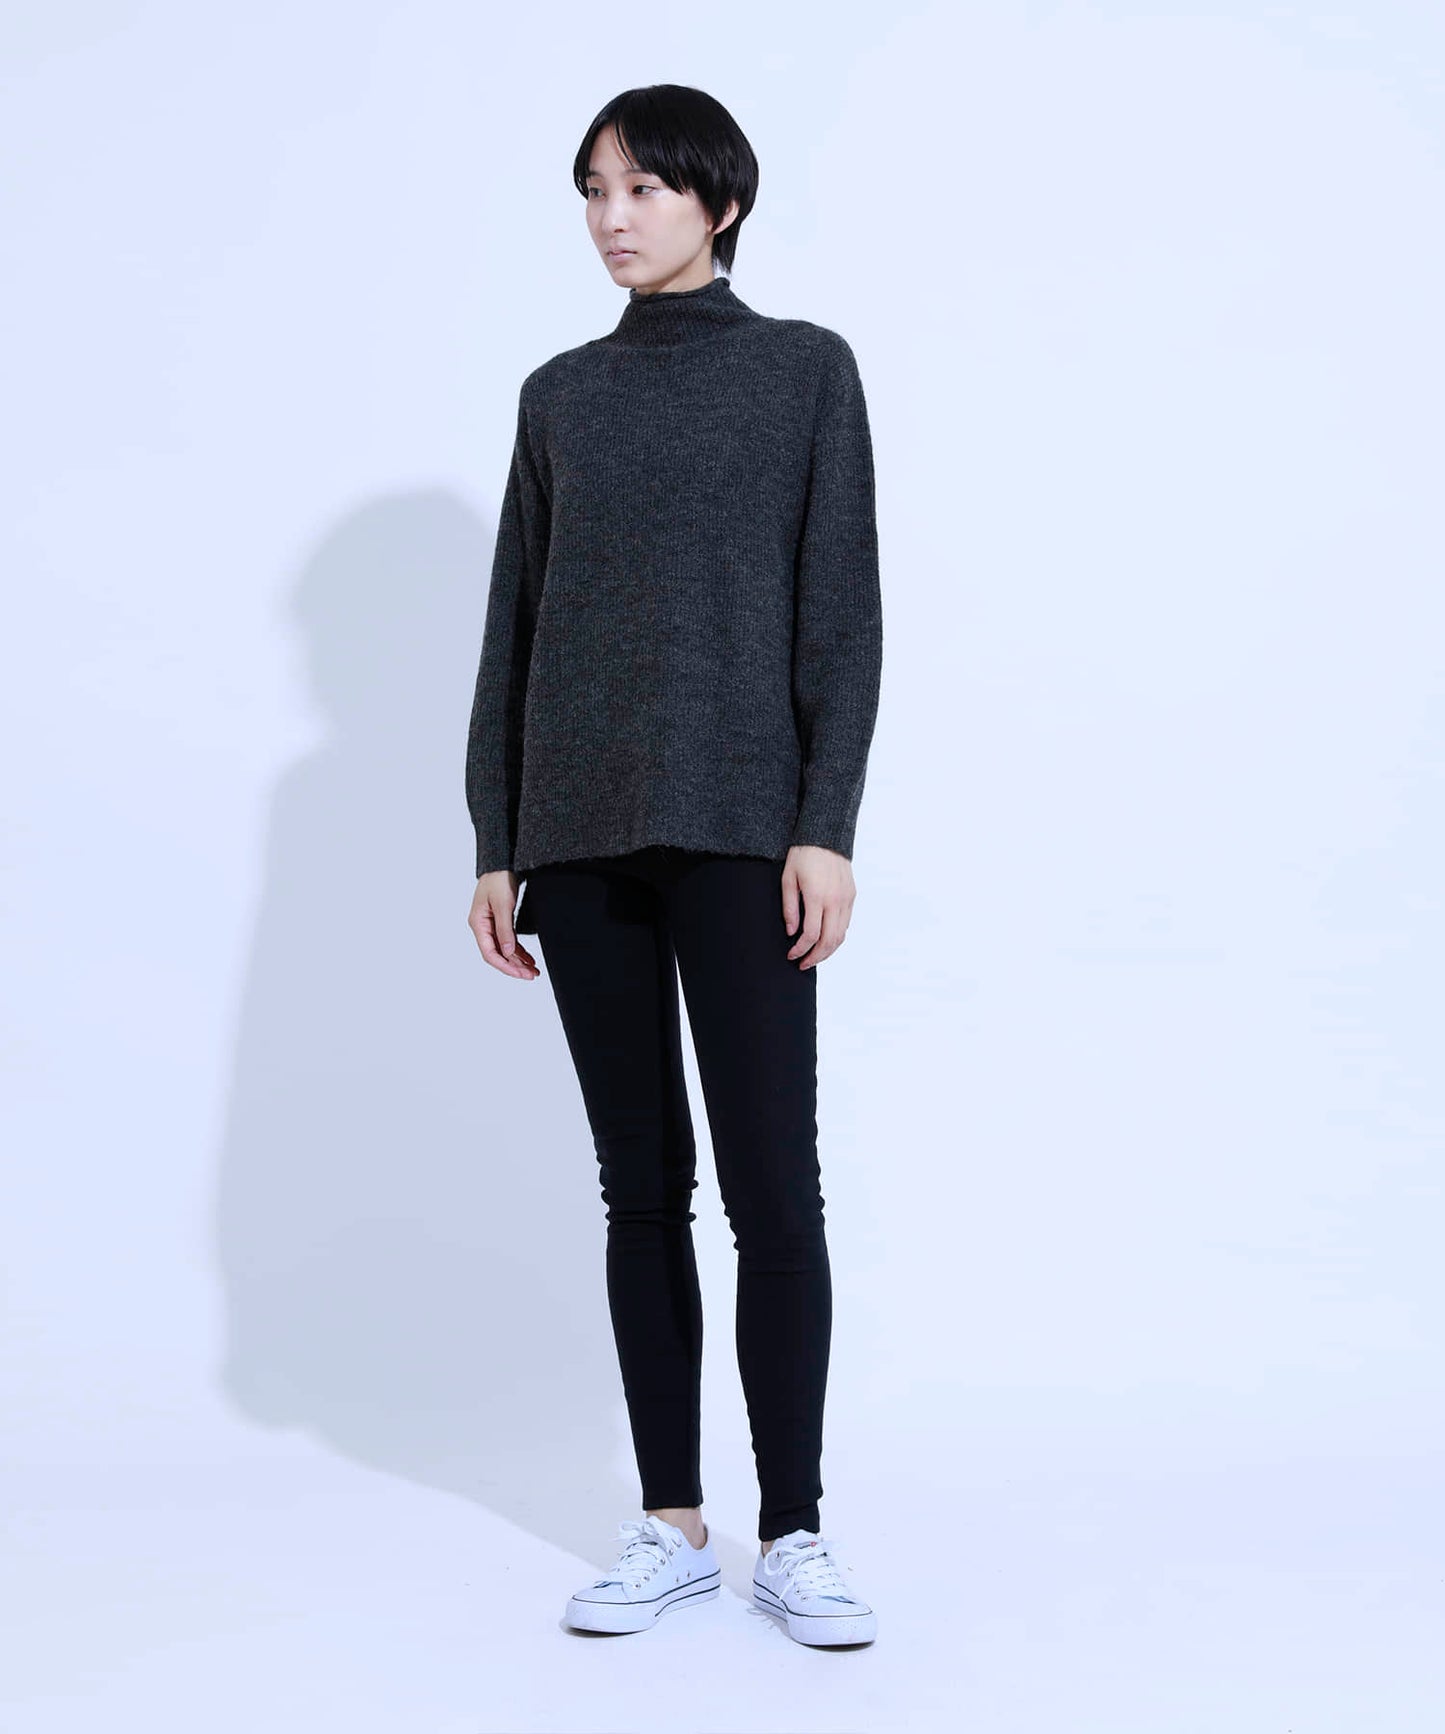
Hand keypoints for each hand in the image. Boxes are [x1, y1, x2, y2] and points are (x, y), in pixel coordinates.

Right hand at [469, 870, 541, 978]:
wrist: (503, 861)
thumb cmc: (499, 878)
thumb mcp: (503, 904)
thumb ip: (505, 930)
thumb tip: (508, 953)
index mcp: (478, 924)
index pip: (490, 953)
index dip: (505, 966)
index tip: (521, 974)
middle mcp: (483, 926)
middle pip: (497, 954)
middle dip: (514, 966)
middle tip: (532, 976)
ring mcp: (491, 924)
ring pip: (505, 949)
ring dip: (518, 960)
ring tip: (533, 971)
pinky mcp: (500, 920)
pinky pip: (509, 940)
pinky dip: (519, 950)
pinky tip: (529, 959)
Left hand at [781, 845, 854, 968]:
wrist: (825, 835)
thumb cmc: (803, 855)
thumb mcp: (788, 879)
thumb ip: (790, 907)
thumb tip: (792, 932)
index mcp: (817, 896)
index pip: (811, 934)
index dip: (800, 949)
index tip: (791, 955)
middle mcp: (835, 900)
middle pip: (829, 941)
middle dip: (816, 957)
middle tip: (803, 964)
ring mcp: (846, 899)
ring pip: (841, 935)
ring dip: (829, 951)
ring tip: (815, 956)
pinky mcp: (852, 895)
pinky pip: (846, 923)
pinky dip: (837, 936)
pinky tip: (826, 939)